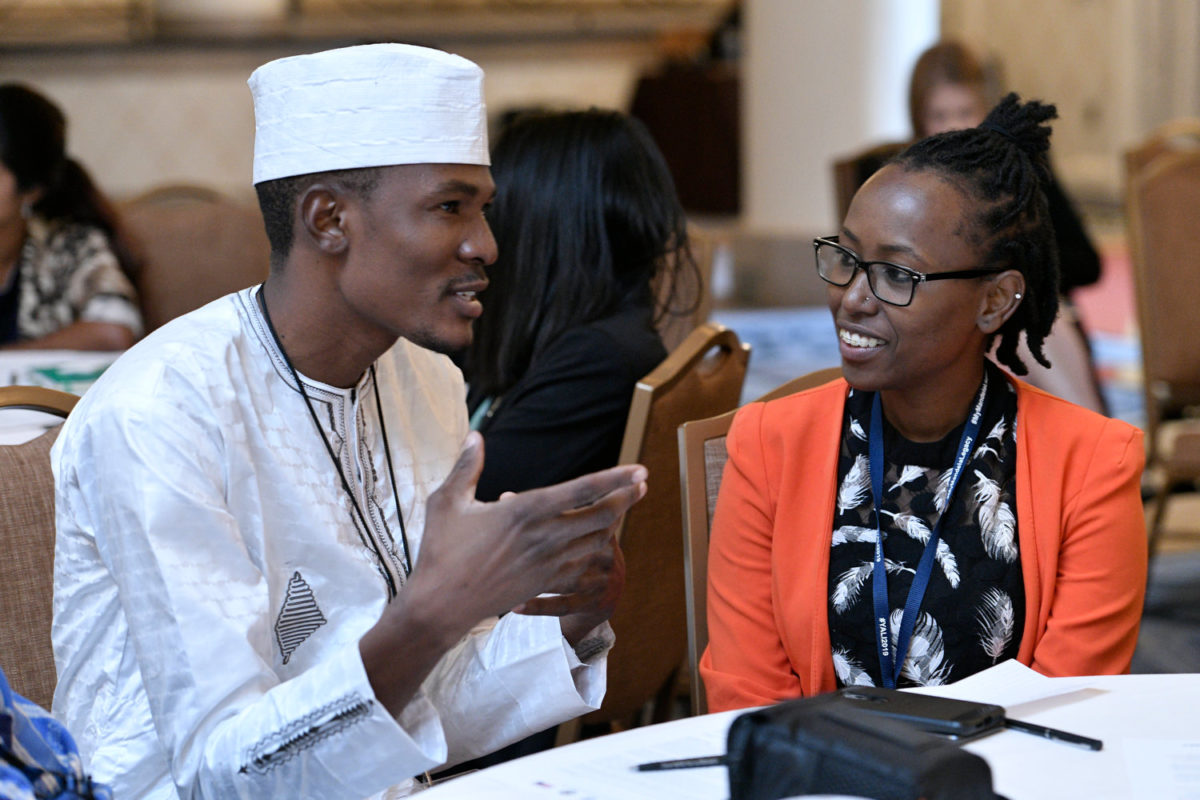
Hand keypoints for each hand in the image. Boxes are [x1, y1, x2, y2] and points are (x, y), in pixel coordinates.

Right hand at [407, 432, 645, 637]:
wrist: (441, 605)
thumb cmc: (441, 551)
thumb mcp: (447, 501)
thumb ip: (467, 466)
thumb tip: (475, 434)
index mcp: (525, 510)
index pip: (583, 489)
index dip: (616, 478)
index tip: (640, 469)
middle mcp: (545, 536)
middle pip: (602, 515)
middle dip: (627, 498)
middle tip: (641, 484)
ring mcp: (549, 563)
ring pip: (597, 541)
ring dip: (613, 523)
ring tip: (621, 507)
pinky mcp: (546, 583)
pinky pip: (585, 566)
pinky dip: (596, 551)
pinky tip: (598, 541)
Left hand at [511, 517, 624, 645]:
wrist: (602, 600)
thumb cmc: (578, 557)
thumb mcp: (574, 533)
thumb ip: (549, 513)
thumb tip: (505, 496)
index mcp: (599, 529)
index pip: (582, 513)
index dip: (554, 510)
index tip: (519, 509)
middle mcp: (606, 553)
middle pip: (577, 543)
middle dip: (543, 542)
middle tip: (508, 543)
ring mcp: (602, 580)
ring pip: (569, 576)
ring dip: (539, 575)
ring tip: (509, 576)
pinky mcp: (594, 606)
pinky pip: (565, 605)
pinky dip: (540, 606)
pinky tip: (516, 606)